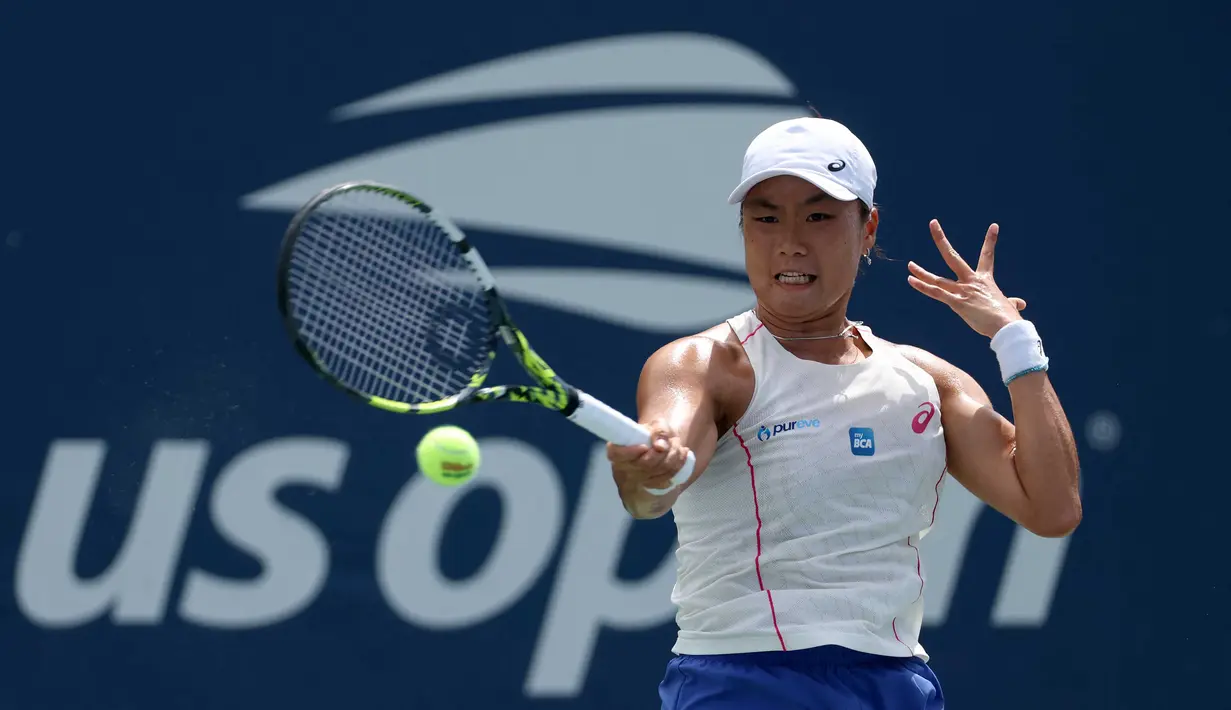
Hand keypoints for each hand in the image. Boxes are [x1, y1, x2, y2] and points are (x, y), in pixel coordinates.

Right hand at [607, 420, 690, 493]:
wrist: (661, 454)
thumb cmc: (654, 438)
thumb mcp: (657, 426)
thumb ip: (659, 430)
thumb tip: (660, 446)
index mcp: (618, 451)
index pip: (615, 454)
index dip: (630, 452)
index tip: (645, 446)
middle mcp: (623, 469)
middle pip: (646, 463)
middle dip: (665, 451)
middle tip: (673, 442)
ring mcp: (636, 482)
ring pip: (660, 471)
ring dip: (675, 457)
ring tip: (678, 448)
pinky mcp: (651, 489)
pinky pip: (668, 480)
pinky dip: (678, 466)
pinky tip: (681, 458)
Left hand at [907, 220, 1027, 338]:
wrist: (1007, 327)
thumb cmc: (1008, 318)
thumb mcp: (1009, 306)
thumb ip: (1011, 302)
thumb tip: (1020, 304)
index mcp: (985, 280)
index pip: (987, 256)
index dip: (990, 240)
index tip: (993, 225)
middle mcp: (972, 281)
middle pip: (953, 256)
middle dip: (941, 239)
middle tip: (932, 223)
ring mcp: (963, 291)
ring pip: (938, 279)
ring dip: (922, 272)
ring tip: (909, 265)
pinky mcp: (957, 303)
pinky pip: (936, 293)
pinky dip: (923, 287)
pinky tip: (911, 280)